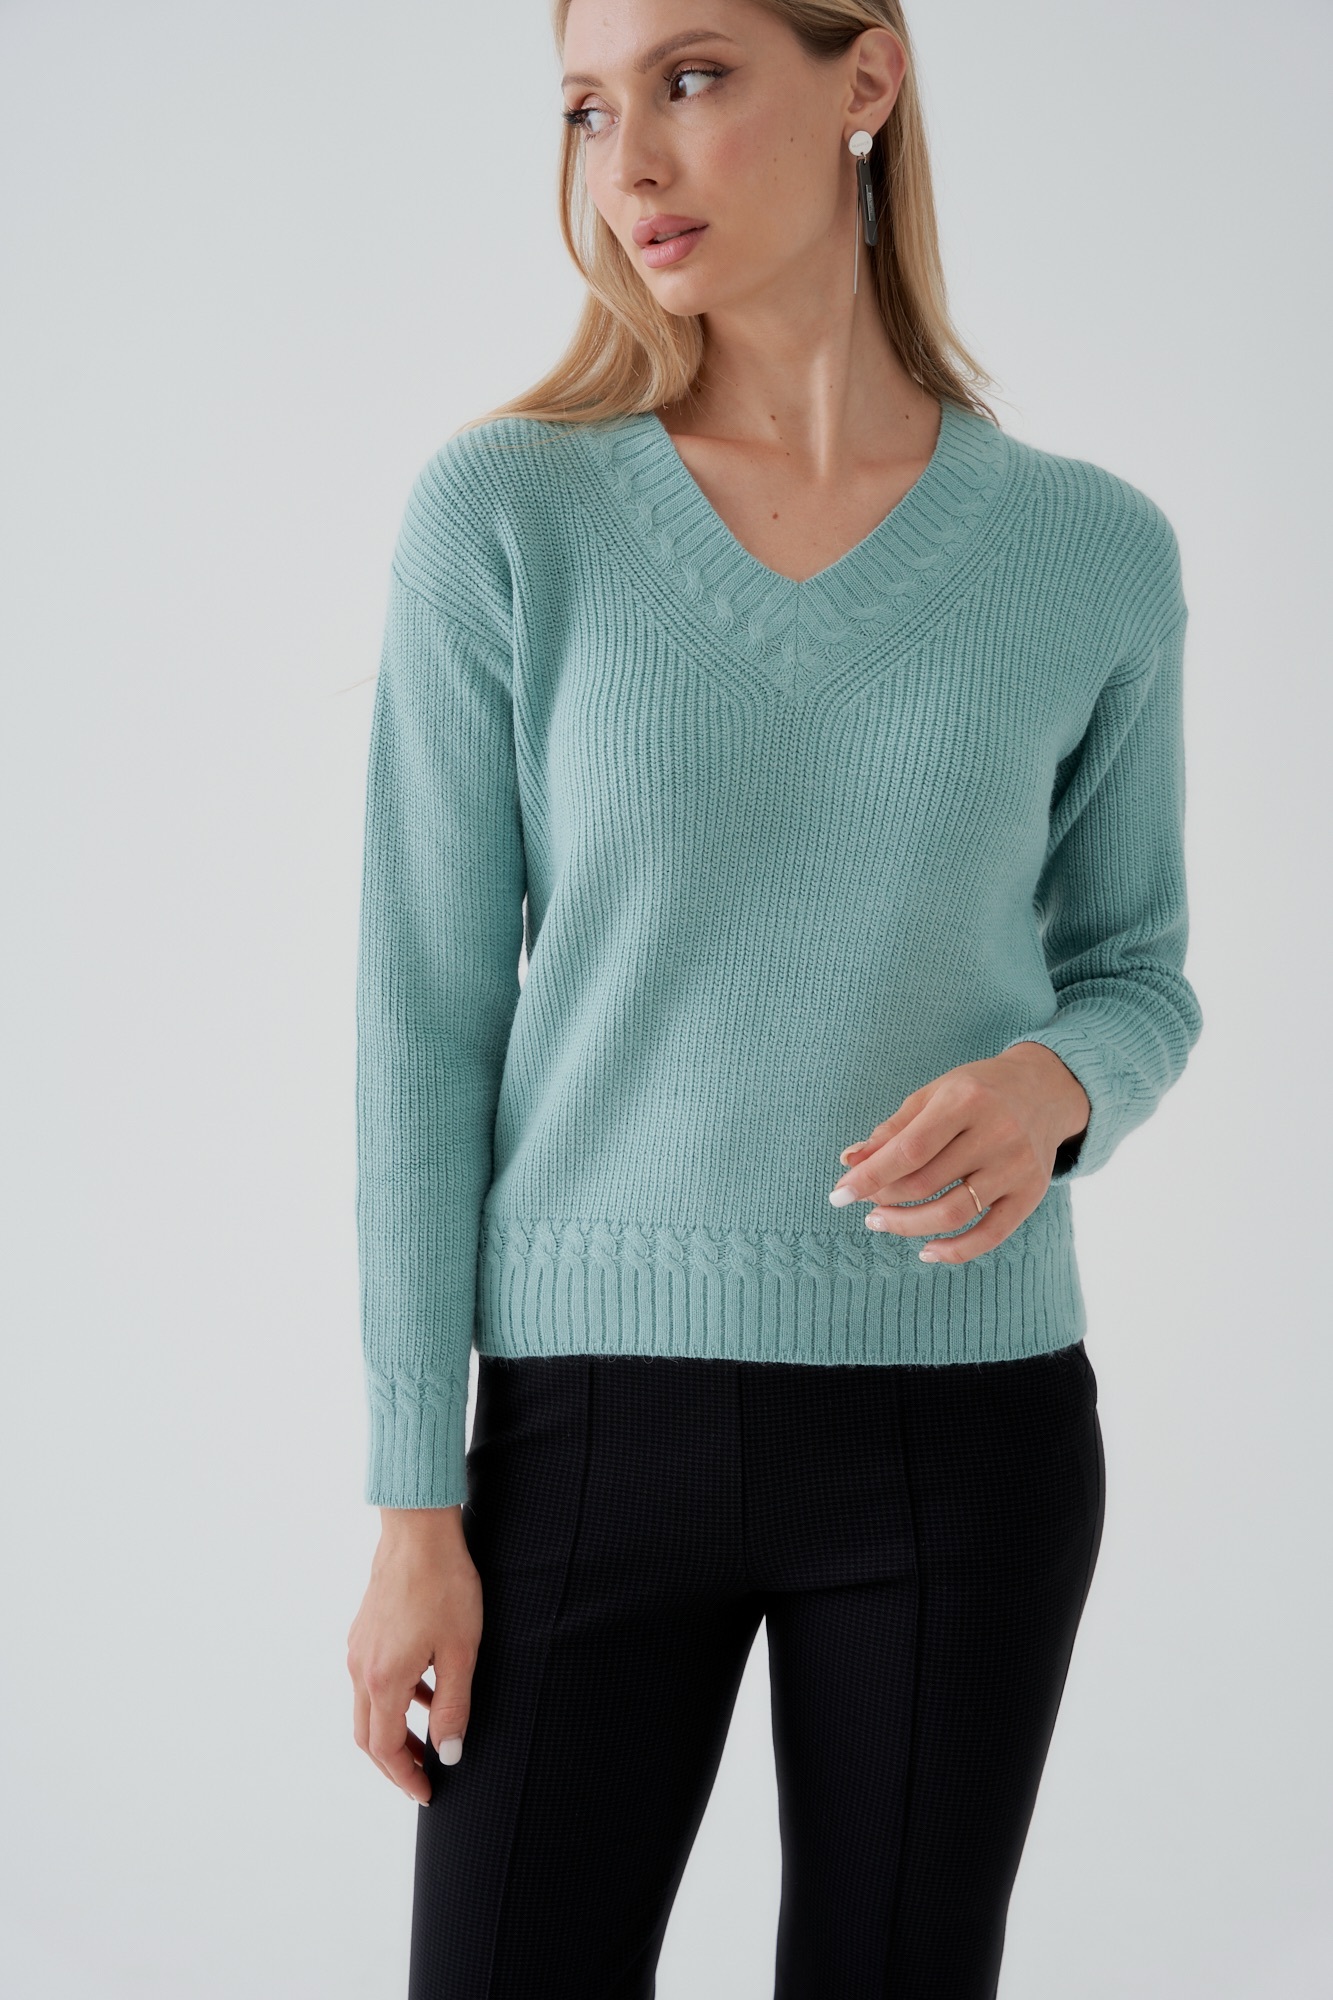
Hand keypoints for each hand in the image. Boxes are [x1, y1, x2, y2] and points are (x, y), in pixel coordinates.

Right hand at [346, 1505, 482, 1806]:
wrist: (418, 1531)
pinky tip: (426, 1690)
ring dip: (394, 1731)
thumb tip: (447, 1755)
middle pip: (368, 1736)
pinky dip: (393, 1699)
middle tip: (424, 1778)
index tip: (428, 1792)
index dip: (406, 1776)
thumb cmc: (444, 1585)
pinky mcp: (363, 1631)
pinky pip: (371, 1680)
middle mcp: (361, 1668)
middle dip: (395, 1764)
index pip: (385, 1749)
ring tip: (429, 1739)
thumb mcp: (460, 1651)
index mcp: (384, 1679)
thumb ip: (453, 1707)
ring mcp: (358, 1648)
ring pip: (367, 1709)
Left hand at [828, 1044, 1090, 1264]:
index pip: (909, 1149)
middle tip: (866, 1205)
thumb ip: (893, 1129)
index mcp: (966, 1100)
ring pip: (953, 1214)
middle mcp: (997, 1132)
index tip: (839, 1194)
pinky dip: (955, 1251)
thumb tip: (849, 1162)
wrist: (1045, 1090)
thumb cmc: (977, 1091)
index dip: (870, 1175)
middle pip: (927, 1184)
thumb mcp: (934, 1095)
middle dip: (885, 1200)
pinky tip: (926, 1250)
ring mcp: (1018, 1166)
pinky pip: (990, 1235)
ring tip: (881, 1222)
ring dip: (908, 1226)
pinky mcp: (1032, 1194)